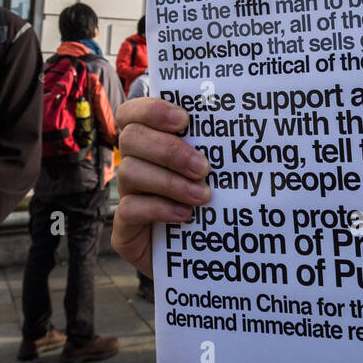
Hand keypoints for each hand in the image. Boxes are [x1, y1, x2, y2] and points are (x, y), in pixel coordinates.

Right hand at [111, 98, 210, 277]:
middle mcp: (134, 163)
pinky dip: (159, 208)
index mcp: (152, 140)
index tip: (184, 120)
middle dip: (169, 150)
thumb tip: (238, 122)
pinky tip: (185, 214)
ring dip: (169, 182)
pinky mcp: (124, 229)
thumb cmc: (217, 200)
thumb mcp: (220, 170)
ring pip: (129, 172)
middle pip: (131, 138)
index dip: (152, 110)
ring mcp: (127, 195)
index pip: (133, 113)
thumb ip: (218, 146)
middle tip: (203, 167)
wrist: (208, 252)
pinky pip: (128, 210)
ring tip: (202, 196)